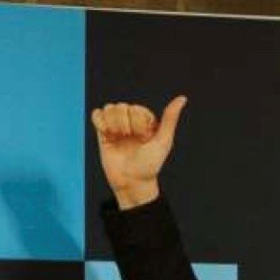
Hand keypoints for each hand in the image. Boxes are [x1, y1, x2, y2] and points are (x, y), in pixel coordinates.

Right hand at [91, 95, 184, 209]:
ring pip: (109, 108)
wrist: (131, 181)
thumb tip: (182, 98)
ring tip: (118, 138)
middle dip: (125, 125)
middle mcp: (132, 121)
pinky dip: (100, 122)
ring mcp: (117, 125)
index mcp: (147, 121)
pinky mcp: (103, 131)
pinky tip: (107, 134)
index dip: (138, 124)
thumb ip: (170, 118)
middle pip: (122, 106)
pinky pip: (96, 114)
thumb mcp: (163, 141)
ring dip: (113, 124)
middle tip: (130, 140)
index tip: (143, 139)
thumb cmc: (150, 164)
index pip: (137, 108)